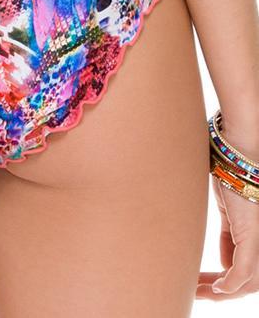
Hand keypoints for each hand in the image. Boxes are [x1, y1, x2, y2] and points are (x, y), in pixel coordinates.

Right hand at [196, 175, 258, 299]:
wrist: (236, 157)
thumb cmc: (230, 175)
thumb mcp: (228, 211)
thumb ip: (229, 235)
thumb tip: (222, 260)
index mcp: (255, 236)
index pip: (244, 270)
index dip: (223, 280)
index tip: (200, 283)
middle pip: (247, 281)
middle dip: (219, 291)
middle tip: (196, 292)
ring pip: (246, 282)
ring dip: (219, 291)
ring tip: (197, 291)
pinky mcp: (252, 238)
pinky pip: (241, 271)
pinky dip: (229, 283)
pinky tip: (216, 288)